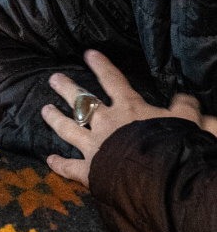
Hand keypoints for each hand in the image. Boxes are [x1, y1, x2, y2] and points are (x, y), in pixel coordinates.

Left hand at [40, 49, 214, 186]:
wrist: (158, 177)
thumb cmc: (173, 146)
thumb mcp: (186, 122)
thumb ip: (185, 109)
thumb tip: (187, 99)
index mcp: (128, 108)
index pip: (113, 81)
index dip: (101, 67)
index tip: (88, 54)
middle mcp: (106, 123)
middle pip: (81, 101)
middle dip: (66, 88)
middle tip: (53, 79)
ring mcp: (93, 145)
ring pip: (68, 129)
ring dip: (55, 118)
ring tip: (45, 110)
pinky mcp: (89, 170)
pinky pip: (70, 167)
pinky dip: (60, 164)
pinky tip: (50, 160)